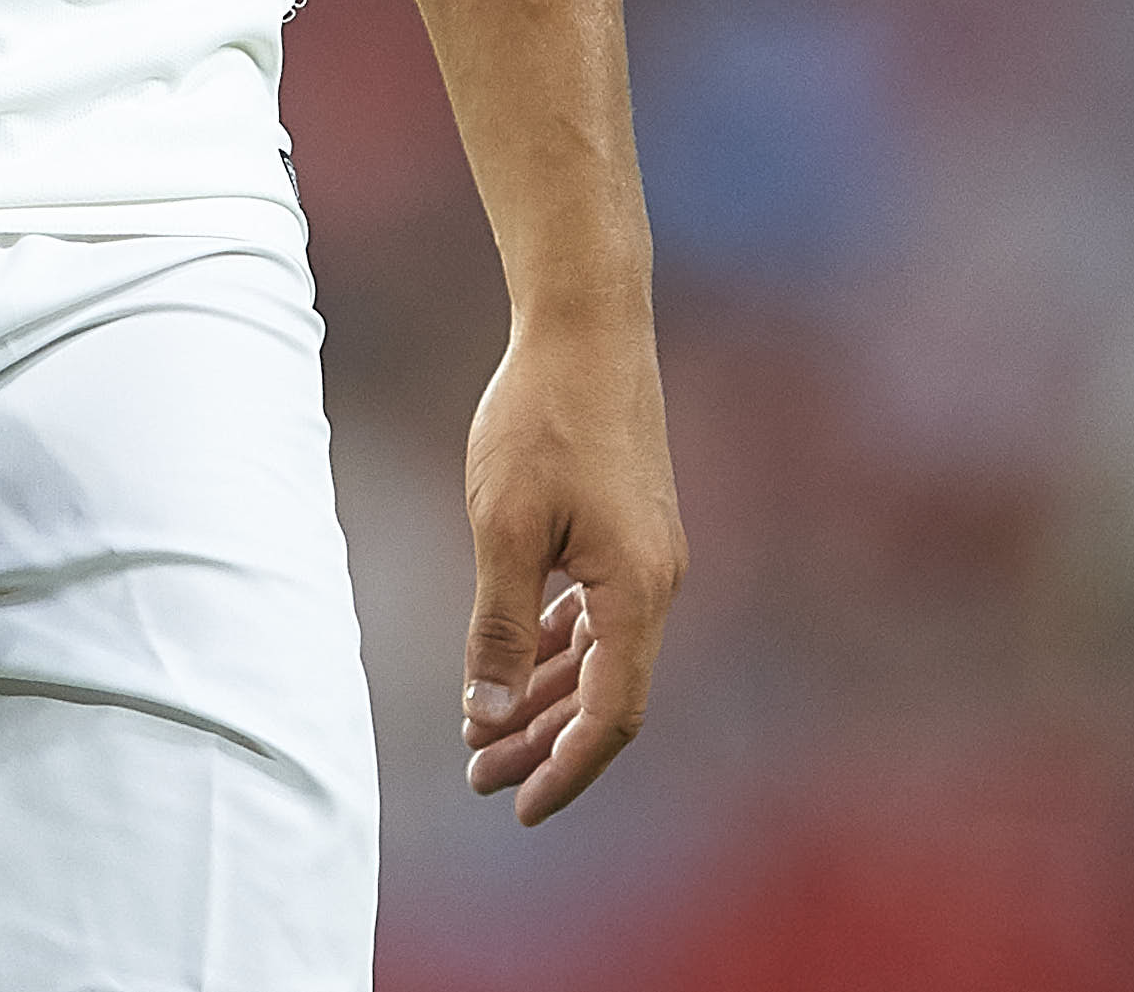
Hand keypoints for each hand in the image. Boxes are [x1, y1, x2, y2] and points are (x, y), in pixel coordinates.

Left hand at [454, 316, 681, 824]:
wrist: (586, 325)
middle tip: (476, 777)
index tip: (516, 808)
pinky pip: (598, 613)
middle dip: (542, 743)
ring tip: (482, 732)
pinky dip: (558, 646)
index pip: (611, 717)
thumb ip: (498, 628)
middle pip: (606, 695)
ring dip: (545, 697)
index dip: (565, 769)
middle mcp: (657, 583)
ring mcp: (647, 555)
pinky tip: (516, 662)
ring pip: (601, 656)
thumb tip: (487, 716)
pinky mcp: (631, 530)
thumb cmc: (541, 419)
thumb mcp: (506, 529)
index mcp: (637, 592)